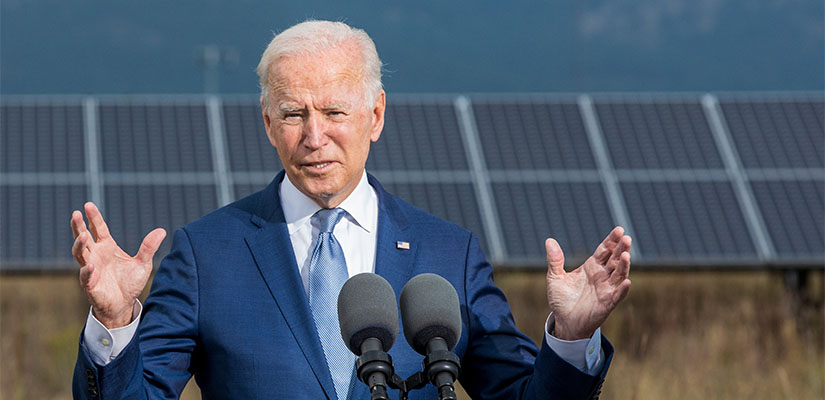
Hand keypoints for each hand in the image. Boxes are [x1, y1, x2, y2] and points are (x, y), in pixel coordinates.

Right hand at [71, 202, 165, 328]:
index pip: (98, 229)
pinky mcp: (90, 284)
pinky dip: (87, 271)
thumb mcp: (143, 264)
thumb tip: (162, 230)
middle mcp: (96, 255)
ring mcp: (91, 269)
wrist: (124, 305)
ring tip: (82, 235)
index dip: (93, 217)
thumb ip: (149, 247)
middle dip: (78, 226)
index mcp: (107, 247)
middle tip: (75, 213)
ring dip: (79, 244)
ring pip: (80, 254)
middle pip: (83, 237)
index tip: (88, 205)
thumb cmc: (130, 283)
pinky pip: (86, 276)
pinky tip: (91, 266)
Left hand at [545, 227, 630, 339]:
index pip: (604, 250)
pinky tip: (627, 281)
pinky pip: (617, 295)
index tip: (619, 230)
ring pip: (619, 274)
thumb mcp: (555, 278)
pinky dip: (623, 289)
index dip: (612, 240)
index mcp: (591, 266)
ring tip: (626, 254)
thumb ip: (554, 260)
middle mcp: (602, 276)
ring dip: (624, 265)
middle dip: (621, 248)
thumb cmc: (562, 300)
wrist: (564, 322)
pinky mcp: (607, 303)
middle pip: (615, 259)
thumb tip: (549, 240)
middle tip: (626, 237)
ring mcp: (606, 289)